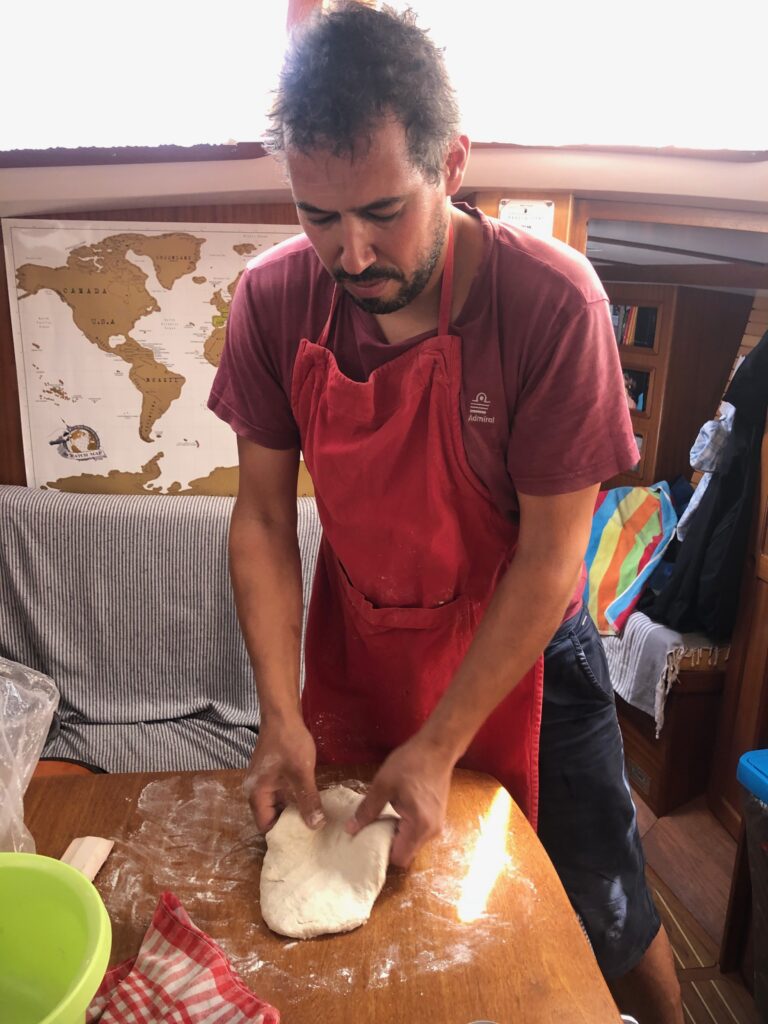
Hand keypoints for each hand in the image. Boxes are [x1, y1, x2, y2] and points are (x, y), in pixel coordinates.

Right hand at [243, 716, 324, 832]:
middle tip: (312, 833)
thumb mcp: (301, 773)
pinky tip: (310, 801)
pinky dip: (294, 798)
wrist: (282, 714)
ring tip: (314, 821)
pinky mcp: (273, 773)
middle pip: (271, 816)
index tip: (302, 840)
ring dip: (293, 810)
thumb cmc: (288, 742)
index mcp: (257, 794)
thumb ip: (308, 800)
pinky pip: (282, 793)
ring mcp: (264, 781)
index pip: (265, 826)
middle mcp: (256, 790)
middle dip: (290, 824)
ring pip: (278, 804)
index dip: (282, 834)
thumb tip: (316, 826)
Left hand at [346, 734, 453, 867]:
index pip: (399, 858)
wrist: (437, 747)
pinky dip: (405, 827)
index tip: (367, 840)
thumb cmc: (411, 763)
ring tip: (382, 818)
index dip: (382, 853)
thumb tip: (350, 829)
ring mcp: (437, 824)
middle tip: (371, 829)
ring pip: (412, 843)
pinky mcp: (437, 817)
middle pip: (406, 853)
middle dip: (388, 844)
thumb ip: (367, 810)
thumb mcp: (383, 784)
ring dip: (397, 835)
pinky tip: (395, 811)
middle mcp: (431, 831)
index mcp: (419, 826)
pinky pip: (418, 832)